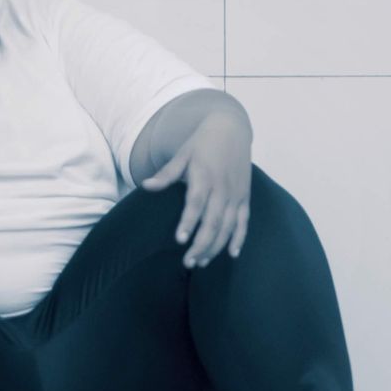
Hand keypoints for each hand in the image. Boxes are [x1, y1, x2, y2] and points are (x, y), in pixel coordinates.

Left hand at [139, 113, 252, 267]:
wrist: (231, 128)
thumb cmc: (202, 143)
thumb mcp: (182, 155)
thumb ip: (166, 174)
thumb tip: (146, 186)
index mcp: (204, 176)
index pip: (196, 203)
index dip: (189, 222)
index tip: (180, 240)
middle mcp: (222, 188)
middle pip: (213, 221)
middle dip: (201, 244)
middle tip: (188, 262)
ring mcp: (236, 194)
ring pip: (228, 226)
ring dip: (216, 246)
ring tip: (202, 262)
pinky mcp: (244, 197)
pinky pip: (244, 222)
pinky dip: (239, 238)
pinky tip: (232, 254)